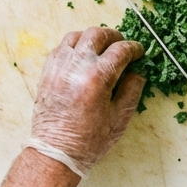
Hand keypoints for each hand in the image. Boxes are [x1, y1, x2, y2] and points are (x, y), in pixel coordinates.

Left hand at [29, 28, 145, 175]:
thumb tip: (138, 72)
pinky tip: (82, 58)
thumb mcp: (119, 118)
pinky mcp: (47, 72)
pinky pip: (61, 48)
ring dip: (92, 39)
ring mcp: (59, 67)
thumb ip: (132, 90)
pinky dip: (74, 47)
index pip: (121, 50)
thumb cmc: (88, 141)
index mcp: (97, 78)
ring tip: (101, 50)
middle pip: (97, 34)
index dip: (134, 48)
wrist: (55, 152)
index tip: (139, 52)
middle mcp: (76, 67)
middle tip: (121, 47)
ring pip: (76, 36)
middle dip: (114, 37)